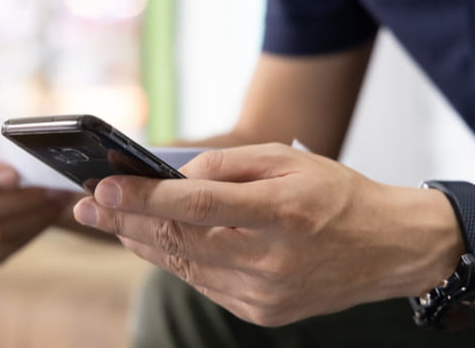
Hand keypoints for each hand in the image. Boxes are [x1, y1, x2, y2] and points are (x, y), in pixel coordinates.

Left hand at [73, 143, 461, 325]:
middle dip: (124, 221)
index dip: (141, 196)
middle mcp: (270, 260)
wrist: (388, 248)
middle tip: (86, 205)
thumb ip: (227, 165)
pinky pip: (205, 283)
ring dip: (142, 242)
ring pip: (184, 266)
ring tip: (112, 221)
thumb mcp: (287, 160)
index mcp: (280, 214)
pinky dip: (177, 260)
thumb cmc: (337, 194)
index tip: (100, 187)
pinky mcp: (262, 313)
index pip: (193, 204)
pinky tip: (157, 242)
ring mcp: (265, 294)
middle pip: (177, 240)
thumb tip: (173, 175)